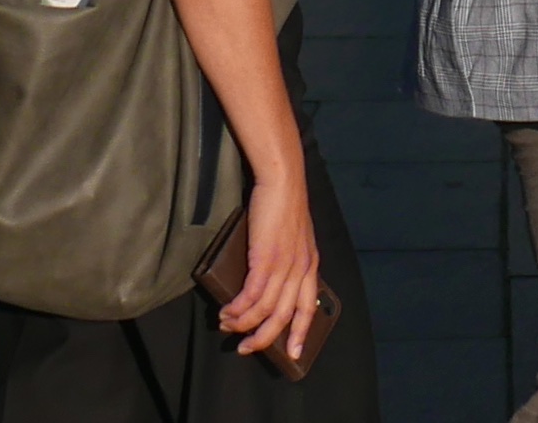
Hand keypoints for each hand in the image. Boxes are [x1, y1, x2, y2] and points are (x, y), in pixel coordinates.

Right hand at [217, 169, 318, 360]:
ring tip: (227, 325)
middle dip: (263, 338)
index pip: (308, 307)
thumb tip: (266, 283)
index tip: (292, 354)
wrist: (282, 182)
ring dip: (243, 323)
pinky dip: (238, 308)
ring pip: (265, 309)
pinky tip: (227, 311)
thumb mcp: (295, 238)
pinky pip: (252, 295)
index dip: (299, 333)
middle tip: (245, 349)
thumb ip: (288, 260)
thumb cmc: (283, 205)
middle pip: (284, 316)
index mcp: (310, 265)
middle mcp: (301, 269)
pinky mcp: (267, 259)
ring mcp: (285, 266)